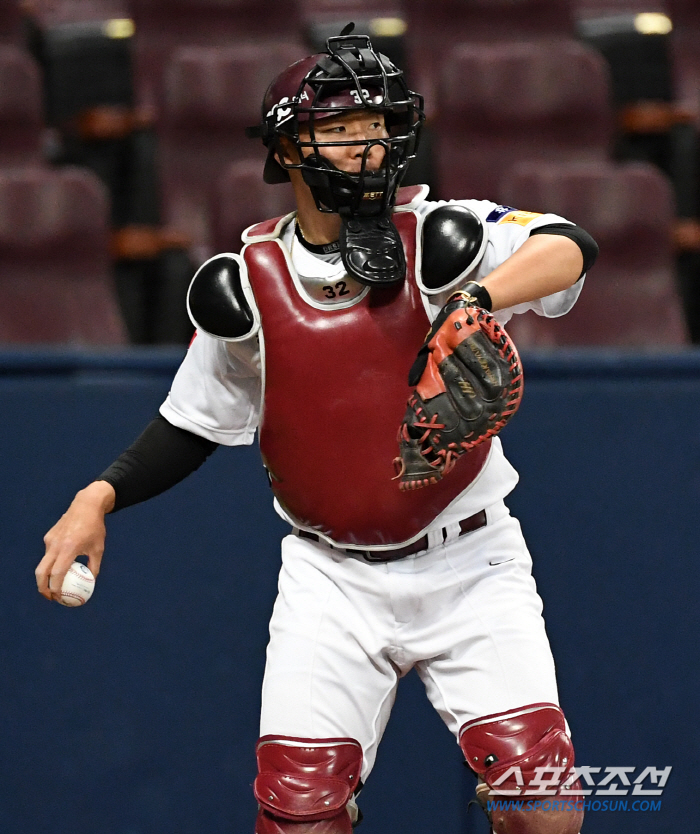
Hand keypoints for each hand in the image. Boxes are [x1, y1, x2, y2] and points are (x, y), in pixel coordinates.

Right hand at [36, 481, 114, 601]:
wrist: (86, 505)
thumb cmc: (95, 528)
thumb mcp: (98, 548)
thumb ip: (94, 567)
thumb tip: (90, 583)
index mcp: (69, 547)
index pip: (57, 573)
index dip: (55, 588)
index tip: (59, 598)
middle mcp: (56, 544)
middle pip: (42, 571)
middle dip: (43, 587)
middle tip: (51, 597)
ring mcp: (50, 540)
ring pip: (44, 563)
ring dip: (48, 575)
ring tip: (57, 584)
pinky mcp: (48, 536)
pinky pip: (48, 553)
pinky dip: (52, 563)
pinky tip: (62, 564)